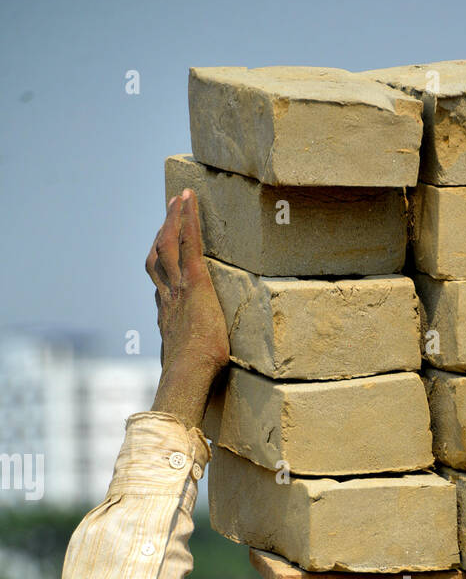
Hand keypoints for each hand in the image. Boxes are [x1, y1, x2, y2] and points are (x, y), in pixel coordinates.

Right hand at [146, 189, 229, 425]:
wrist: (189, 376)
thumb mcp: (189, 366)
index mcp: (167, 316)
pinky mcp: (194, 282)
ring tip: (179, 199)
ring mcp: (178, 288)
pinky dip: (187, 218)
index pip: (161, 283)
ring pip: (169, 244)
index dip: (161, 264)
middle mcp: (167, 298)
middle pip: (159, 257)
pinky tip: (189, 200)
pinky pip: (188, 242)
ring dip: (173, 219)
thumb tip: (192, 377)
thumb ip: (189, 363)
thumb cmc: (193, 379)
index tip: (162, 251)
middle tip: (169, 212)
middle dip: (163, 233)